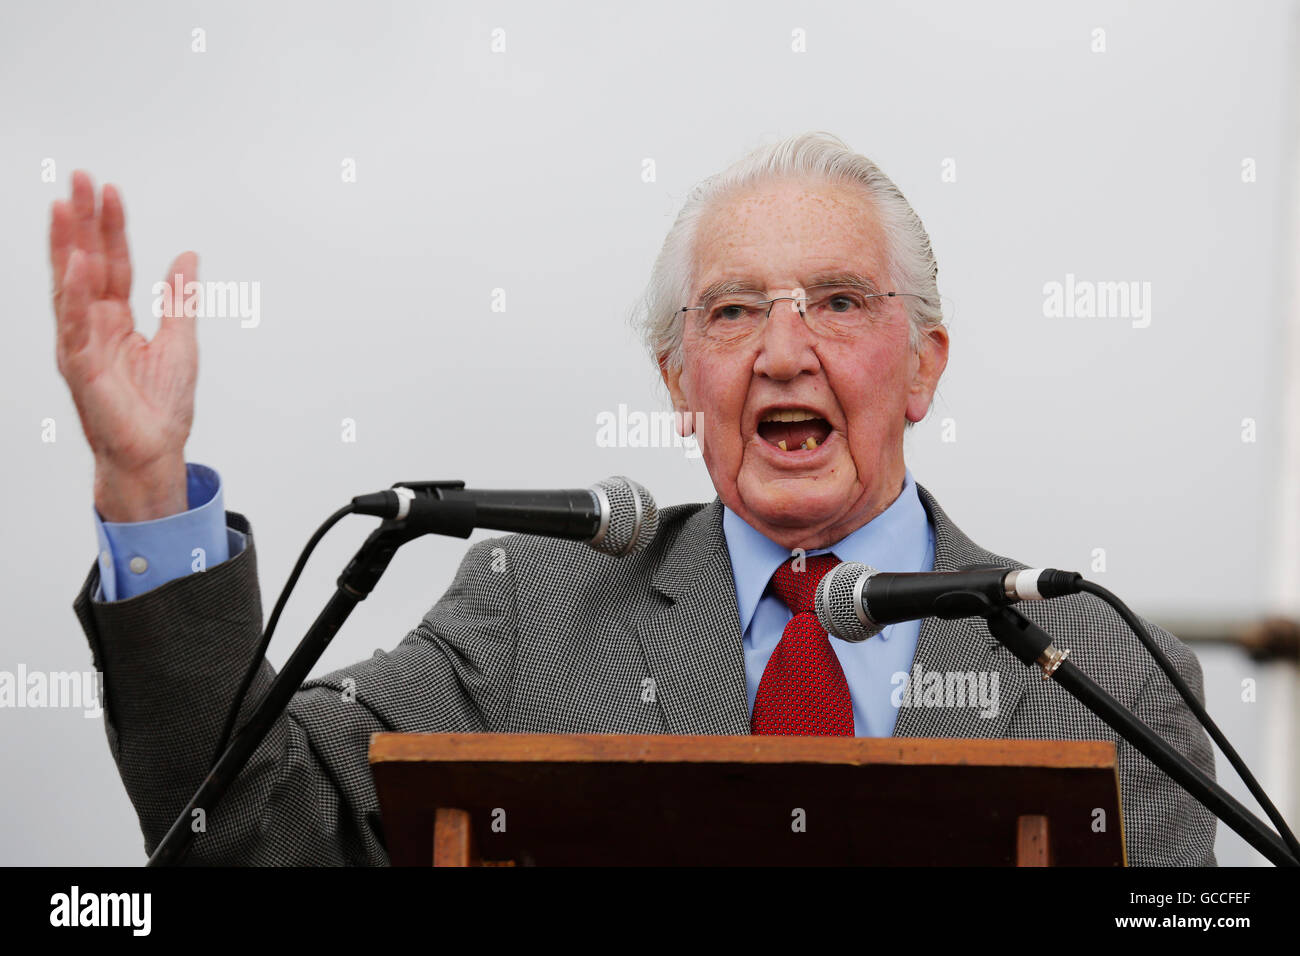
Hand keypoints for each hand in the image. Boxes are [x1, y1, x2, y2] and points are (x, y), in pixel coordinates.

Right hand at [51, 170, 196, 521]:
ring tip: (65, 207)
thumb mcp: (180, 341)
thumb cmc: (161, 407)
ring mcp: (82, 345)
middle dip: (81, 221)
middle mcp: (92, 326)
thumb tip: (186, 257)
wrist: (156, 453)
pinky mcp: (82, 367)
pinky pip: (75, 325)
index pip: (111, 262)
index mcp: (115, 319)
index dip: (110, 227)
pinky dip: (75, 294)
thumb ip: (179, 298)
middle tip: (80, 179)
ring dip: (67, 245)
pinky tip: (77, 263)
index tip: (110, 191)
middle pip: (84, 263)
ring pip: (70, 286)